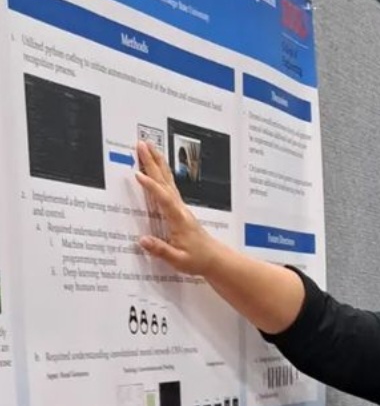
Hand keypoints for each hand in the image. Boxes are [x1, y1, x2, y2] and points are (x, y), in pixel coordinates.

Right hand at [134, 141, 220, 275]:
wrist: (214, 259)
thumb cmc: (198, 259)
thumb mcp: (179, 260)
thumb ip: (161, 250)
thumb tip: (143, 241)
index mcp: (179, 219)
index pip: (163, 199)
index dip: (151, 186)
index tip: (138, 174)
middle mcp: (180, 209)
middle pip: (165, 181)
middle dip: (152, 162)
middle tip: (142, 145)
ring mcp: (180, 207)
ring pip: (167, 180)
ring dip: (157, 163)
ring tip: (149, 147)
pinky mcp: (179, 209)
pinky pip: (168, 187)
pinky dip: (161, 174)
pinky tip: (157, 168)